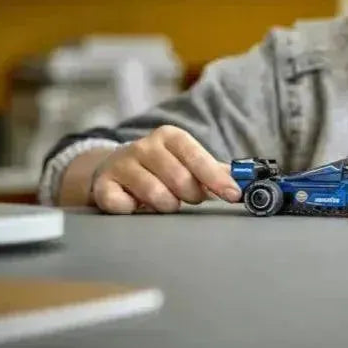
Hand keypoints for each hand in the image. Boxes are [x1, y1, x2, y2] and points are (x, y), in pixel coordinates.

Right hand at [90, 125, 240, 214]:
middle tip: (189, 199)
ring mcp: (122, 164)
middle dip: (191, 196)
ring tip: (165, 202)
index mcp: (170, 137)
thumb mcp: (187, 162)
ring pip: (155, 194)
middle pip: (180, 179)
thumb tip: (245, 182)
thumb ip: (215, 172)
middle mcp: (145, 146)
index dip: (217, 178)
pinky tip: (135, 205)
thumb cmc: (160, 167)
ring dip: (166, 205)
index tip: (234, 195)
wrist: (113, 168)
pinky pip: (124, 206)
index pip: (197, 156)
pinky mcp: (103, 184)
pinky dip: (134, 210)